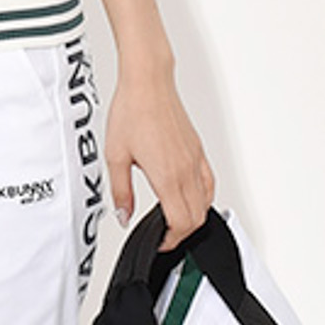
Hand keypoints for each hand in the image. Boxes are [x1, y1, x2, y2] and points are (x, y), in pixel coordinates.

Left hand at [105, 64, 214, 248]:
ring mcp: (194, 159)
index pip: (180, 222)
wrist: (148, 83)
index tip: (160, 241)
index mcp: (167, 176)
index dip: (171, 239)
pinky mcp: (197, 150)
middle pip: (197, 217)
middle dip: (182, 233)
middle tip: (165, 235)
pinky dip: (203, 197)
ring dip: (193, 216)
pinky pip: (208, 181)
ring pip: (206, 201)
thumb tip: (123, 215)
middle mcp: (186, 170)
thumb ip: (121, 192)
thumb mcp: (115, 157)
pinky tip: (190, 196)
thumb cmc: (132, 112)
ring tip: (175, 219)